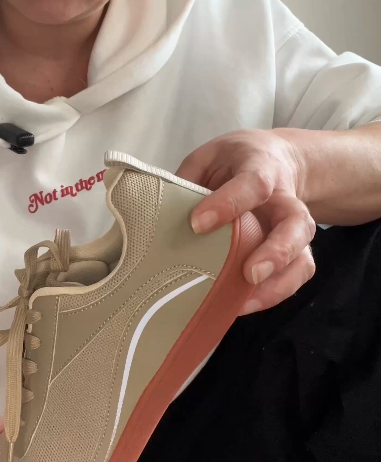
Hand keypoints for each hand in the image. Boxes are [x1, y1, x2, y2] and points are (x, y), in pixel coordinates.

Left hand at [177, 129, 316, 313]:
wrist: (279, 160)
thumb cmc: (235, 161)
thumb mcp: (208, 157)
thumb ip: (187, 181)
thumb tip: (159, 215)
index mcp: (261, 168)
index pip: (253, 184)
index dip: (229, 203)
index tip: (198, 223)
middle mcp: (285, 199)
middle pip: (296, 224)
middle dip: (277, 251)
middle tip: (250, 273)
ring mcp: (294, 229)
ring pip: (303, 257)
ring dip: (278, 283)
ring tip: (244, 302)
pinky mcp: (295, 251)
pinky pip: (296, 275)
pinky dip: (274, 294)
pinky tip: (243, 304)